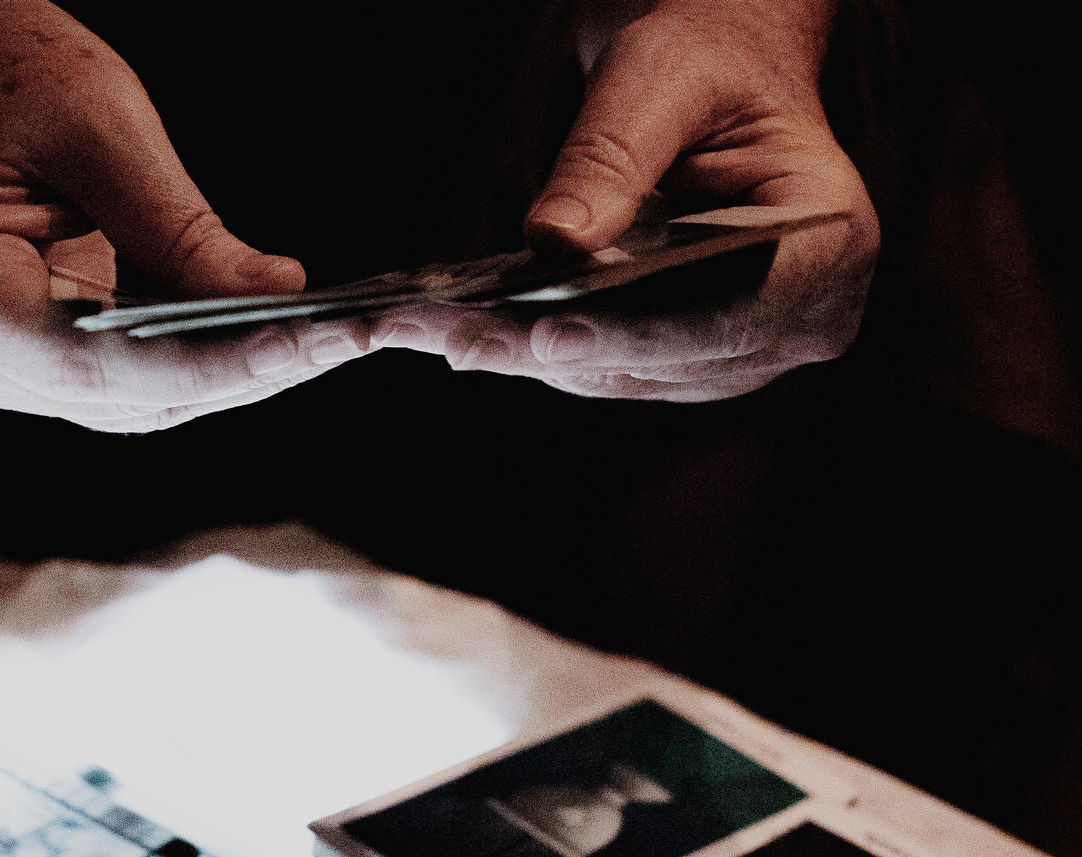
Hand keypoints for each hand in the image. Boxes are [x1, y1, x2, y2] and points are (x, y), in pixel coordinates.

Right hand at [0, 0, 369, 430]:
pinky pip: (115, 383)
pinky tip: (251, 334)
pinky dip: (185, 361)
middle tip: (336, 340)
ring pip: (123, 402)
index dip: (202, 362)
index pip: (89, 357)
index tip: (298, 345)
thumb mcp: (103, 125)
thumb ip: (182, 227)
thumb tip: (279, 296)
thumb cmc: (5, 73)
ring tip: (309, 338)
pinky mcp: (9, 363)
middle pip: (115, 394)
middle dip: (231, 370)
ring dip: (218, 373)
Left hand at [371, 0, 878, 400]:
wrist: (715, 79)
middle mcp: (805, 316)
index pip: (730, 315)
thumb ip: (610, 159)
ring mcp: (752, 350)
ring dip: (530, 356)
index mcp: (831, 240)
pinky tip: (473, 331)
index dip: (638, 336)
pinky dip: (540, 350)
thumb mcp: (658, 83)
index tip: (549, 336)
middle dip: (554, 348)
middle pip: (667, 359)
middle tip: (455, 337)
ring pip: (626, 375)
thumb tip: (554, 241)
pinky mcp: (696, 360)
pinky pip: (612, 368)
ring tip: (440, 332)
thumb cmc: (705, 66)